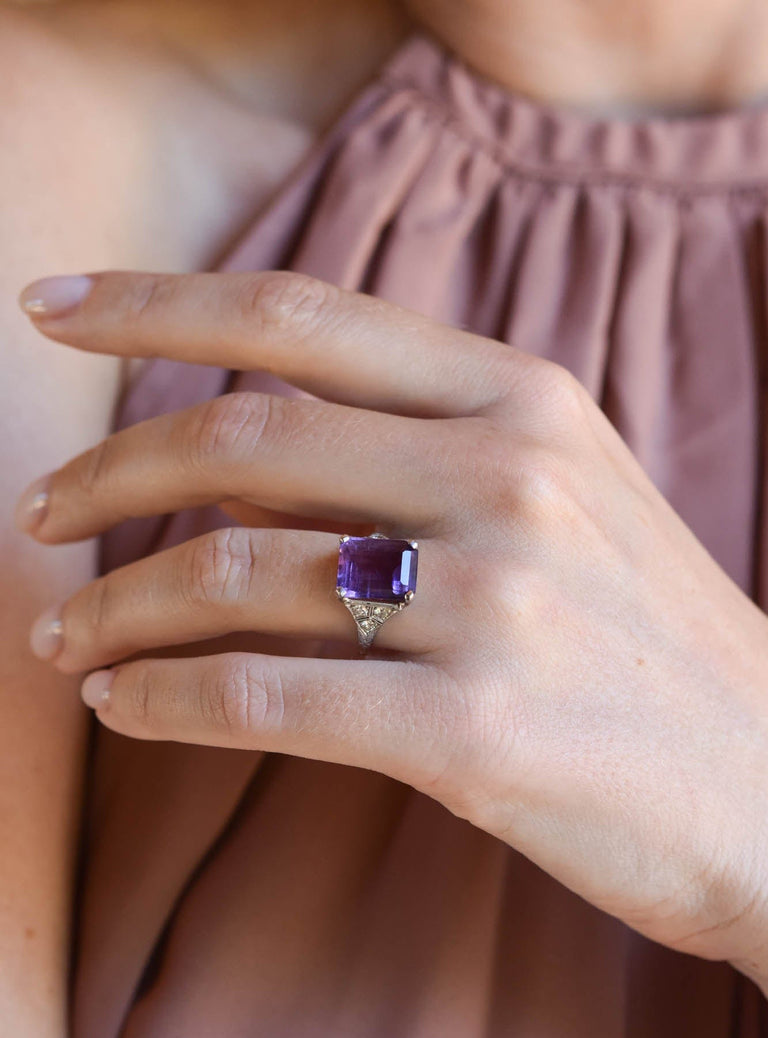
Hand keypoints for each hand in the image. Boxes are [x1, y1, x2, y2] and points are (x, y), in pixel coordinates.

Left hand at [15, 269, 767, 992]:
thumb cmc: (645, 641)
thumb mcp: (558, 502)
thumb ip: (404, 460)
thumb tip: (234, 468)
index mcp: (524, 400)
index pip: (303, 317)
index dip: (158, 302)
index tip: (54, 309)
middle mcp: (507, 477)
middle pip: (239, 438)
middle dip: (103, 477)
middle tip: (37, 521)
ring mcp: (495, 602)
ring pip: (231, 574)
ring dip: (117, 609)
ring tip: (68, 642)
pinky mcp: (473, 729)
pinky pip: (262, 696)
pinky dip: (165, 700)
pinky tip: (124, 708)